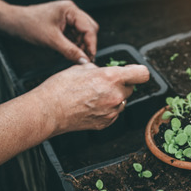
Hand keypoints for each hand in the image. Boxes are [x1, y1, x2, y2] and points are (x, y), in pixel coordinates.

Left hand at [15, 0, 98, 63]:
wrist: (12, 23)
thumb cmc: (28, 25)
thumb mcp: (51, 40)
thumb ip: (70, 51)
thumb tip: (84, 60)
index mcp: (70, 10)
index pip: (89, 28)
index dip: (91, 44)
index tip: (90, 57)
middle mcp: (71, 12)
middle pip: (89, 30)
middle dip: (87, 44)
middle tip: (84, 58)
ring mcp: (67, 18)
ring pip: (82, 34)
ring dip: (80, 46)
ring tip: (75, 57)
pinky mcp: (63, 25)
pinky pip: (74, 36)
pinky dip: (74, 45)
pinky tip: (70, 52)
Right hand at [34, 63, 149, 134]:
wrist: (48, 111)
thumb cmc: (60, 89)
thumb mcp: (80, 68)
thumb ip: (98, 69)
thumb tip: (102, 70)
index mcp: (112, 78)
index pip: (142, 74)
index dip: (137, 71)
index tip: (132, 71)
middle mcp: (115, 95)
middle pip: (130, 88)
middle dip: (120, 84)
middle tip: (103, 83)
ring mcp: (112, 111)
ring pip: (122, 101)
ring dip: (113, 97)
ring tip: (93, 95)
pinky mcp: (106, 123)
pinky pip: (113, 113)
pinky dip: (107, 109)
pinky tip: (91, 105)